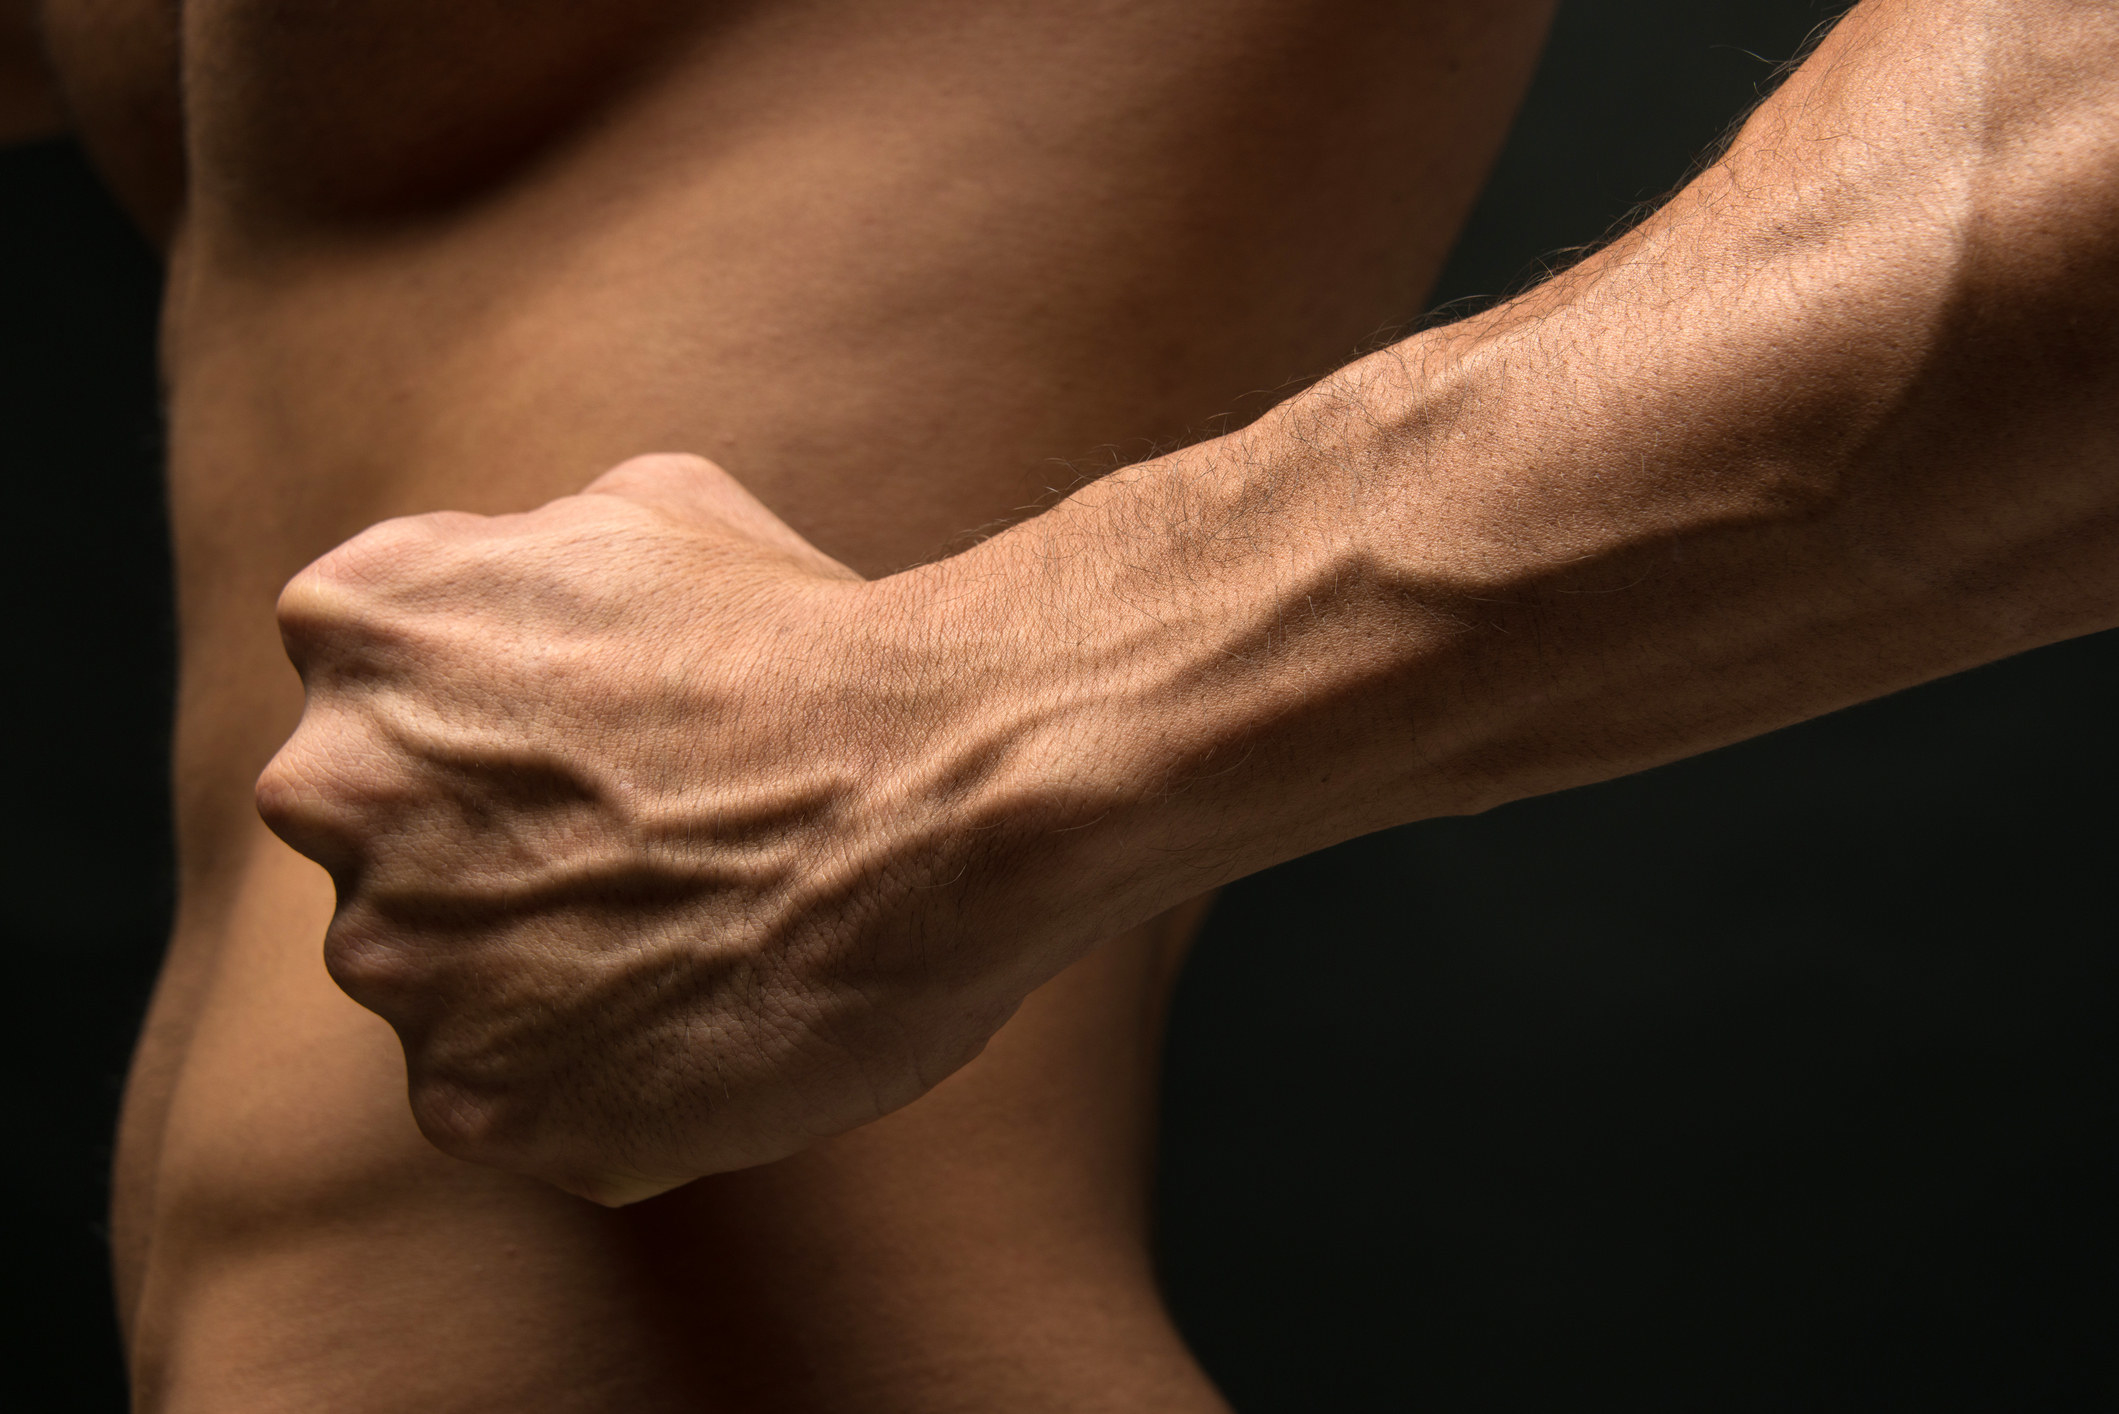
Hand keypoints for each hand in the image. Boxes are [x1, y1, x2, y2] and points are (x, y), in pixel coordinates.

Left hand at [257, 455, 1081, 1203]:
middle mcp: (335, 789)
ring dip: (544, 973)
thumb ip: (525, 558)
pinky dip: (597, 1080)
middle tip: (653, 851)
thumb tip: (514, 588)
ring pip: (447, 983)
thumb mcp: (659, 506)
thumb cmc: (825, 643)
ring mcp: (401, 963)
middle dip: (498, 855)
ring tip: (698, 936)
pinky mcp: (479, 1104)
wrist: (948, 786)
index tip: (604, 753)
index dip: (501, 731)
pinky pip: (516, 1102)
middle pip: (394, 848)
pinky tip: (706, 1016)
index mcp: (361, 627)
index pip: (376, 698)